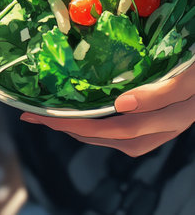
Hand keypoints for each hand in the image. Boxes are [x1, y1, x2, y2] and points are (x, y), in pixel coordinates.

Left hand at [21, 63, 194, 156]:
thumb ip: (161, 94)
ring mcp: (157, 125)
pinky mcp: (155, 118)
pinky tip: (86, 114)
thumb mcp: (188, 79)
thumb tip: (121, 106)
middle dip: (70, 129)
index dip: (78, 126)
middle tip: (37, 118)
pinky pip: (121, 129)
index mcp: (166, 121)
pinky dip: (97, 125)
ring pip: (113, 137)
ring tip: (54, 119)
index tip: (46, 117)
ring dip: (81, 130)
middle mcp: (159, 128)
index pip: (114, 130)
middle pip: (108, 137)